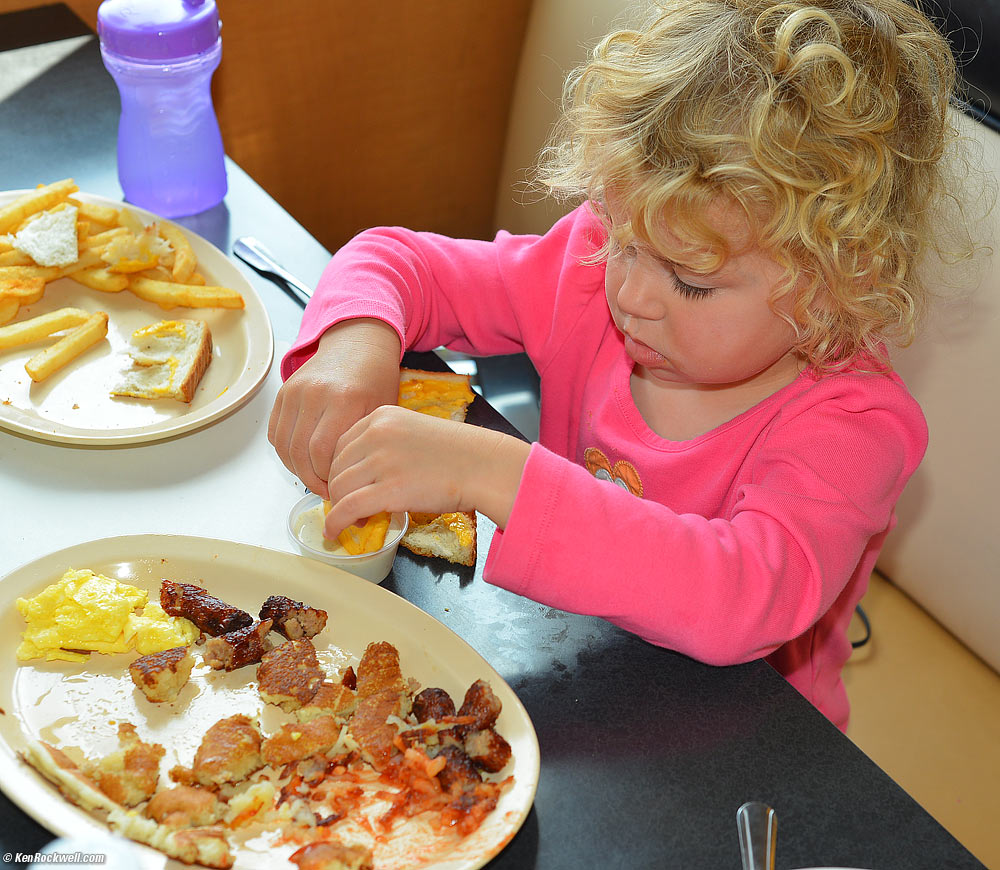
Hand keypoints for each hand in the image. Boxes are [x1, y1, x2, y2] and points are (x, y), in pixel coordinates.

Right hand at [268, 319, 400, 495]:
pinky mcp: (283, 392)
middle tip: (326, 490)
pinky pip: (275, 432)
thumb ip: (362, 443)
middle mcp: (315, 394)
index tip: (340, 488)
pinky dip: (285, 453)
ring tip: (315, 479)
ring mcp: (295, 391)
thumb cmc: (376, 379)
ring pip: (283, 445)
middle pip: (299, 452)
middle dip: (311, 479)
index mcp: (344, 400)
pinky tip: (303, 461)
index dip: (327, 477)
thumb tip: (350, 482)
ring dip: (296, 469)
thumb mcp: (381, 411)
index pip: (323, 452)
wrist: (358, 344)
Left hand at [324, 404, 530, 536]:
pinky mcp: (388, 490)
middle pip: (336, 467)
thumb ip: (387, 445)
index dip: (338, 469)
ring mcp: (381, 461)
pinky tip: (335, 531)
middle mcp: (376, 434)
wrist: (484, 466)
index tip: (345, 486)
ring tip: (352, 520)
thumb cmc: (459, 453)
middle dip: (337, 491)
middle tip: (348, 507)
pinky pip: (347, 507)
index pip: (340, 444)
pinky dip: (335, 522)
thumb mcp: (415, 432)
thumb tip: (366, 474)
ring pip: (339, 488)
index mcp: (382, 417)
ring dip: (338, 508)